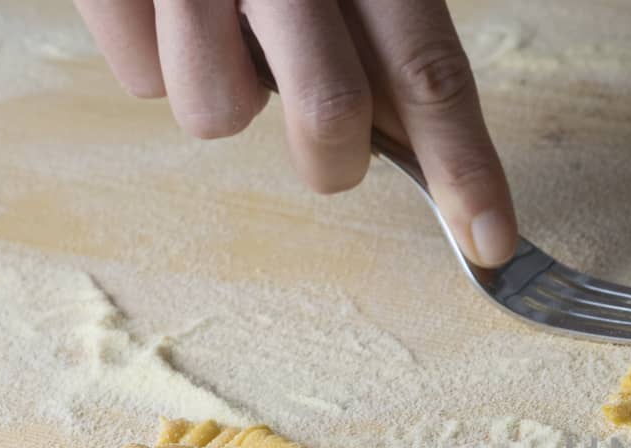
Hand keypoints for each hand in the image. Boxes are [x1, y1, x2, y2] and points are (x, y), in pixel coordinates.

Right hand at [75, 0, 517, 266]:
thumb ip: (386, 40)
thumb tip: (423, 147)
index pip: (430, 72)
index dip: (465, 166)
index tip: (489, 240)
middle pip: (330, 112)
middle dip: (333, 160)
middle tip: (327, 145)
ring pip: (217, 115)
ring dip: (228, 93)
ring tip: (225, 27)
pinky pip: (141, 78)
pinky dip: (157, 56)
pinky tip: (168, 7)